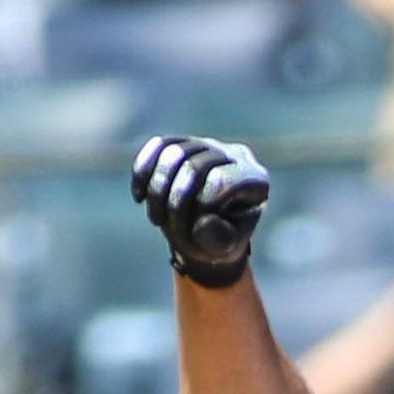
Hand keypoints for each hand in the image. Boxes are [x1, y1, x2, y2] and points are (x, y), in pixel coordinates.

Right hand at [131, 134, 269, 290]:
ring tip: (156, 219)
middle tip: (168, 228)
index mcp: (255, 180)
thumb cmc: (218, 242)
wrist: (203, 234)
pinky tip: (138, 196)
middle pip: (194, 165)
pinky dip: (143, 170)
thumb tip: (203, 222)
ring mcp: (209, 145)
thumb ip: (219, 239)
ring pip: (173, 153)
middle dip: (174, 202)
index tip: (195, 231)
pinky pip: (157, 145)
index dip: (199, 206)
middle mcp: (235, 155)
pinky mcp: (184, 143)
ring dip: (157, 191)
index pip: (220, 180)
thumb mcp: (223, 250)